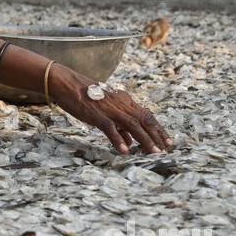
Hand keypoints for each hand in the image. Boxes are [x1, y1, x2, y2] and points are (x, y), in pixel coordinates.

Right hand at [52, 67, 171, 154]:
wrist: (67, 84)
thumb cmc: (85, 96)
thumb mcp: (106, 109)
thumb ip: (120, 125)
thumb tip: (130, 142)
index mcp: (124, 101)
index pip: (147, 116)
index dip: (158, 129)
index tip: (167, 142)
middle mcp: (121, 104)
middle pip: (144, 120)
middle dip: (157, 136)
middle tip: (167, 149)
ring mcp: (110, 109)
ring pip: (133, 125)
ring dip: (144, 139)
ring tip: (153, 152)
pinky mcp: (97, 115)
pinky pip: (110, 128)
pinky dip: (118, 139)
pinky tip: (124, 151)